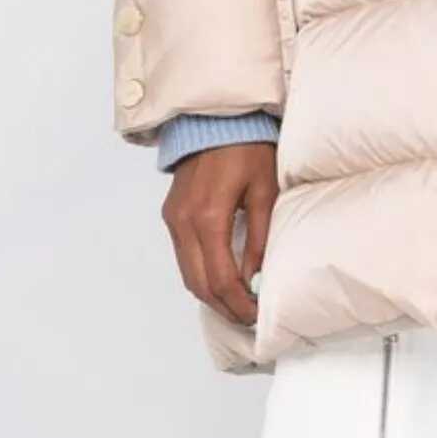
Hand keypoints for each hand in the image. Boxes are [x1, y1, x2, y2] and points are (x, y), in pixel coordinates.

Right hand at [163, 141, 278, 328]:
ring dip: (211, 294)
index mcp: (208, 217)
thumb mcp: (265, 193)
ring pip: (187, 274)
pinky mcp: (171, 215)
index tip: (258, 315)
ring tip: (239, 304)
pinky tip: (223, 280)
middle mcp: (183, 222)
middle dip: (224, 307)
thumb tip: (257, 279)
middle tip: (250, 318)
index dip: (239, 304)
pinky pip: (183, 257)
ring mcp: (173, 219)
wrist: (215, 119)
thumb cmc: (247, 148)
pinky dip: (201, 275)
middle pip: (198, 284)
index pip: (220, 278)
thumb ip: (261, 239)